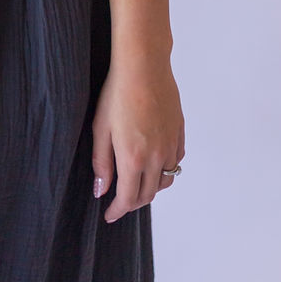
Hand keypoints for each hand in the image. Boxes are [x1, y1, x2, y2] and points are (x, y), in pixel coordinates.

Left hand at [91, 57, 184, 223]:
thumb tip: (101, 190)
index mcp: (133, 158)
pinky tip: (156, 161)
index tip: (109, 215)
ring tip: (137, 183)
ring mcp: (171, 145)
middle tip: (120, 201)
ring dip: (151, 187)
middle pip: (148, 194)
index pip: (128, 199)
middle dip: (133, 202)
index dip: (118, 211)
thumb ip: (102, 163)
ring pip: (166, 180)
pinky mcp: (180, 132)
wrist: (143, 65)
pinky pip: (176, 160)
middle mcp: (157, 157)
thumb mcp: (101, 128)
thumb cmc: (117, 93)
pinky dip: (166, 168)